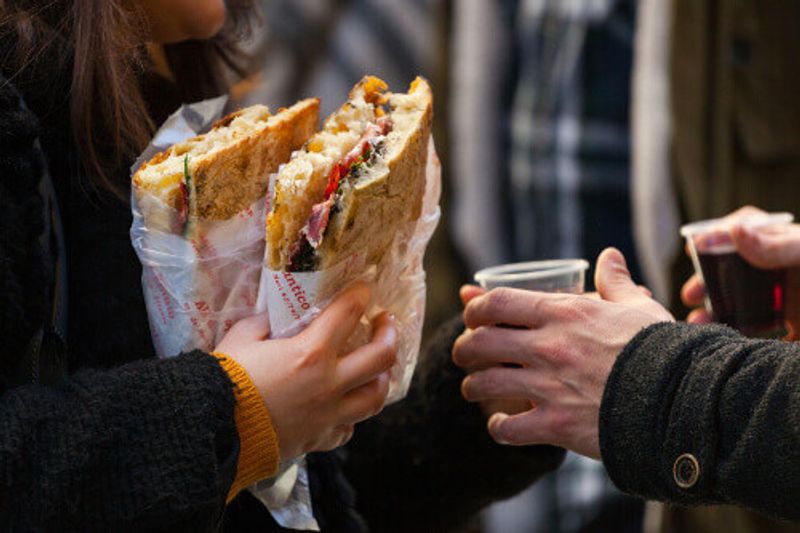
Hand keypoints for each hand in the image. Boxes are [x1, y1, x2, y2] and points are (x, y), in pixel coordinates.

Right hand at [215, 283, 397, 461]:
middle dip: (389, 333)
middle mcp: (328, 384)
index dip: (359, 295)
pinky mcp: (318, 439)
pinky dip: (350, 416)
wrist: (211, 431)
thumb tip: (274, 320)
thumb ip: (264, 325)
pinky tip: (344, 407)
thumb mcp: (241, 338)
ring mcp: (328, 415)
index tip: (364, 288)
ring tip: (376, 368)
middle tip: (386, 322)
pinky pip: (347, 429)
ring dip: (380, 378)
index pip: (348, 313)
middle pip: (381, 357)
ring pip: (374, 398)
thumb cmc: (224, 381)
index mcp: (311, 353)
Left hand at [452, 248, 672, 458]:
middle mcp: (548, 346)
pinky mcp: (556, 424)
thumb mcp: (638, 308)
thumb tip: (609, 256)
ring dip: (474, 388)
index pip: (496, 302)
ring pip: (485, 384)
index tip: (471, 316)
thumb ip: (615, 283)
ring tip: (475, 390)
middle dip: (464, 350)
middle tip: (465, 356)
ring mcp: (548, 386)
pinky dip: (498, 428)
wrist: (684, 399)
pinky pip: (507, 428)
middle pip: (478, 343)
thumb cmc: (662, 351)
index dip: (475, 309)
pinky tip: (501, 425)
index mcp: (563, 313)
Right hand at [681, 206, 799, 336]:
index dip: (717, 238)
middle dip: (708, 284)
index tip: (696, 249)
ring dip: (717, 316)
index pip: (746, 233)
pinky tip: (727, 353)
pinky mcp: (795, 332)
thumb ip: (777, 247)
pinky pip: (763, 341)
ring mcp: (790, 304)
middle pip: (735, 273)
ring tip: (700, 330)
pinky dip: (742, 348)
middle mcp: (785, 275)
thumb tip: (734, 230)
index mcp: (787, 249)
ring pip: (742, 307)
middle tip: (690, 296)